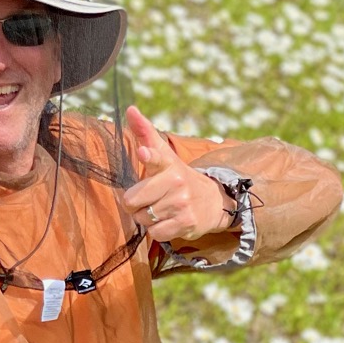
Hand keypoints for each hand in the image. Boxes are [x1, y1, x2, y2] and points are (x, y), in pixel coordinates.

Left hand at [121, 106, 228, 242]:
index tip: (144, 153)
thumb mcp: (165, 155)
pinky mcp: (185, 223)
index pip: (156, 157)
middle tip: (149, 198)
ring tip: (162, 209)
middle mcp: (176, 182)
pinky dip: (158, 230)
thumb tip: (130, 109)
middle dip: (135, 204)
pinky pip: (155, 233)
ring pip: (142, 218)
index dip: (149, 156)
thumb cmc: (178, 177)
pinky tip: (169, 221)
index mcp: (168, 164)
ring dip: (147, 217)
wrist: (213, 201)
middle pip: (132, 200)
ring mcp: (181, 204)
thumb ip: (145, 134)